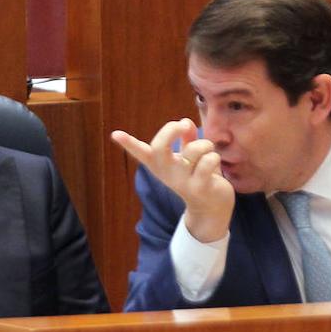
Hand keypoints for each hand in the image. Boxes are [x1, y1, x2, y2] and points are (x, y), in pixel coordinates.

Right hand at [112, 119, 234, 242]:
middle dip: (171, 129)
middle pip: (160, 147)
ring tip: (208, 150)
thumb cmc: (199, 176)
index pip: (140, 152)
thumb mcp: (189, 156)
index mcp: (160, 164)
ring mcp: (182, 181)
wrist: (211, 209)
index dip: (128, 143)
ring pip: (193, 149)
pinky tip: (215, 164)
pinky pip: (208, 161)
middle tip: (182, 125)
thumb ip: (187, 138)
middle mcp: (167, 173)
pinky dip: (214, 156)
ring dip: (205, 144)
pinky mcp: (199, 187)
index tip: (115, 134)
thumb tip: (185, 121)